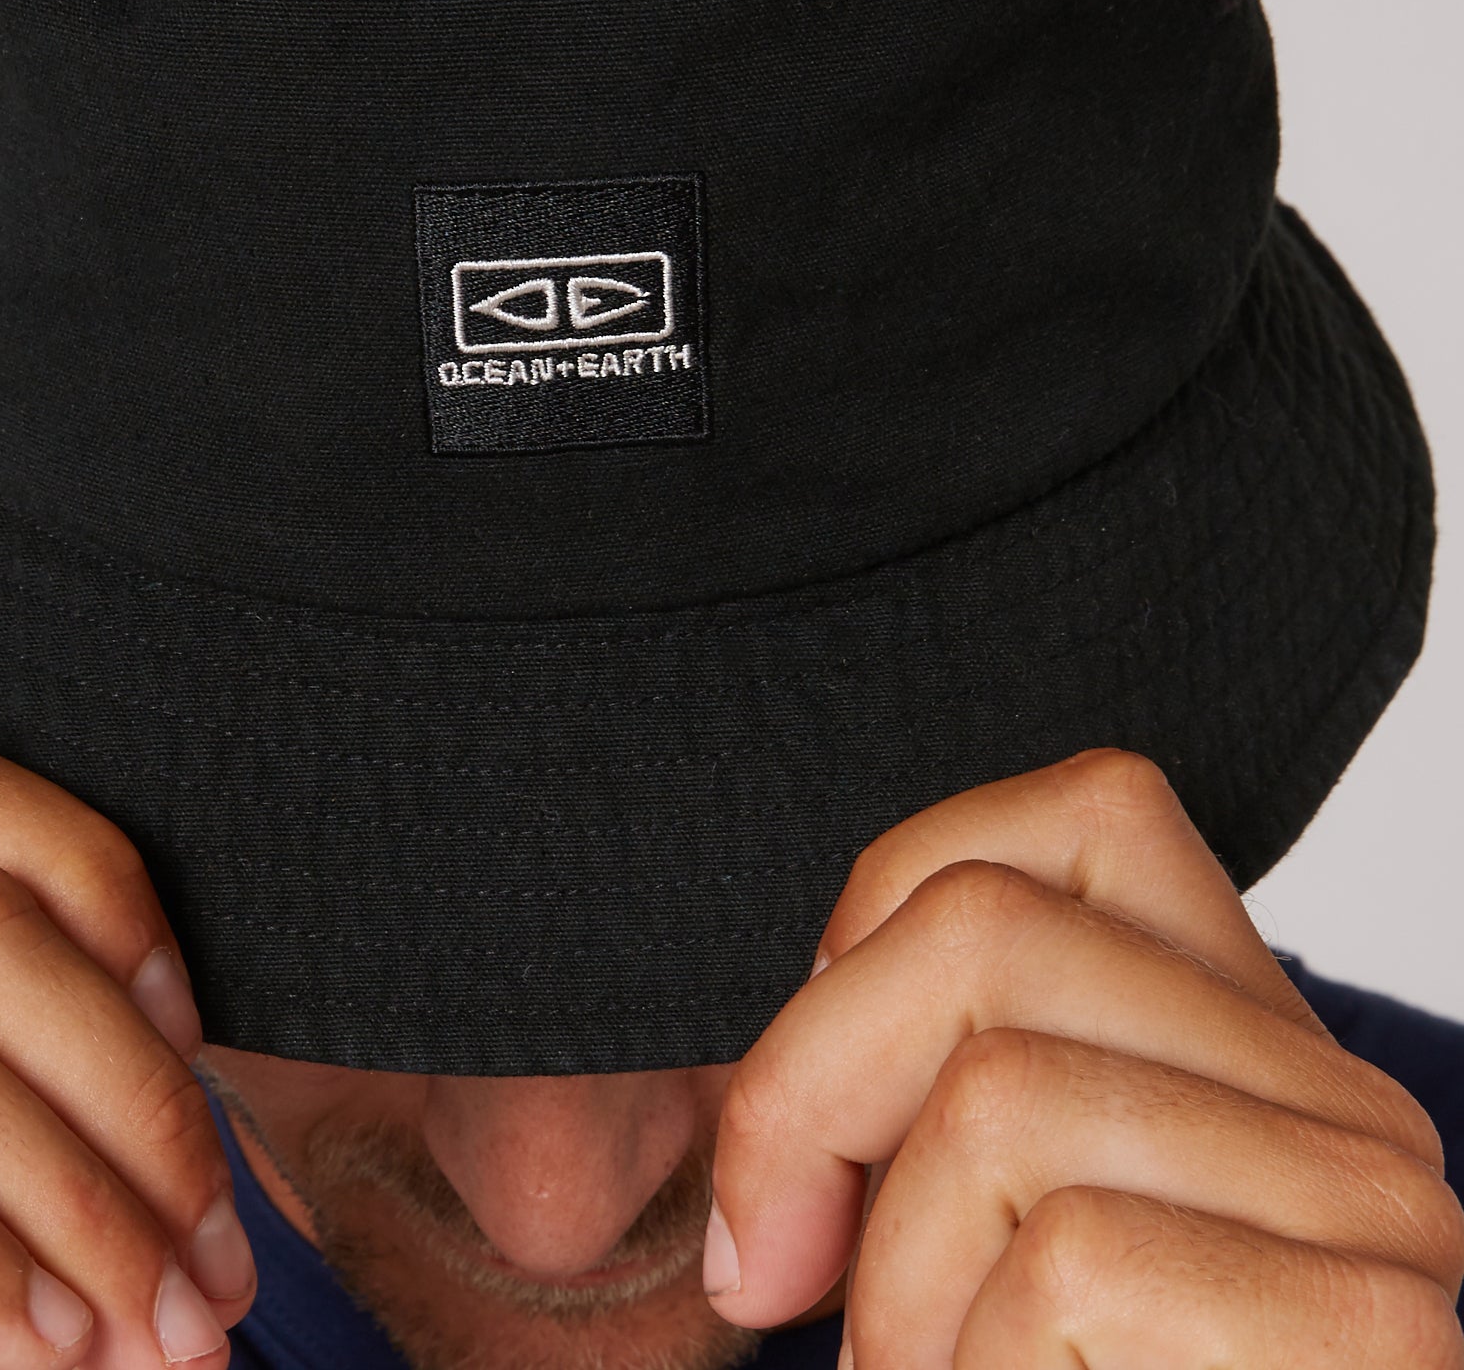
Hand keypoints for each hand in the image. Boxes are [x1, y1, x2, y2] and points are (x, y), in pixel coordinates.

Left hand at [703, 749, 1463, 1366]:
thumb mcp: (947, 1234)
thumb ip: (906, 1109)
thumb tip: (760, 1149)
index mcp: (1236, 1038)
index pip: (1065, 820)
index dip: (874, 930)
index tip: (832, 1102)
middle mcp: (1337, 1097)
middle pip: (983, 933)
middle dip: (809, 1103)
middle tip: (797, 1283)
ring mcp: (1375, 1213)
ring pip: (1001, 1101)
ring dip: (898, 1302)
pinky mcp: (1371, 1343)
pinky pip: (1068, 1268)